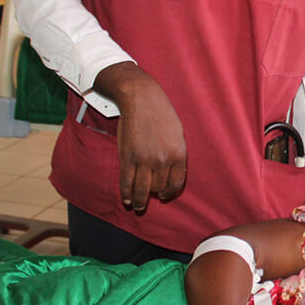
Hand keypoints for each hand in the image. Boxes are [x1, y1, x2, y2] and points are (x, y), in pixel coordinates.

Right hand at [93, 62, 186, 210]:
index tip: (165, 196)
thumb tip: (172, 173)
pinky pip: (127, 181)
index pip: (176, 183)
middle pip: (159, 187)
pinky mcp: (128, 157)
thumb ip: (175, 153)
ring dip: (139, 201)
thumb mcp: (178, 133)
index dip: (170, 193)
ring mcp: (144, 160)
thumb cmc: (161, 113)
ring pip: (143, 189)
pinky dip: (126, 192)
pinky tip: (126, 198)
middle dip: (154, 194)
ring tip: (137, 206)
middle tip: (149, 197)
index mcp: (179, 154)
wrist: (141, 99)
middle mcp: (163, 160)